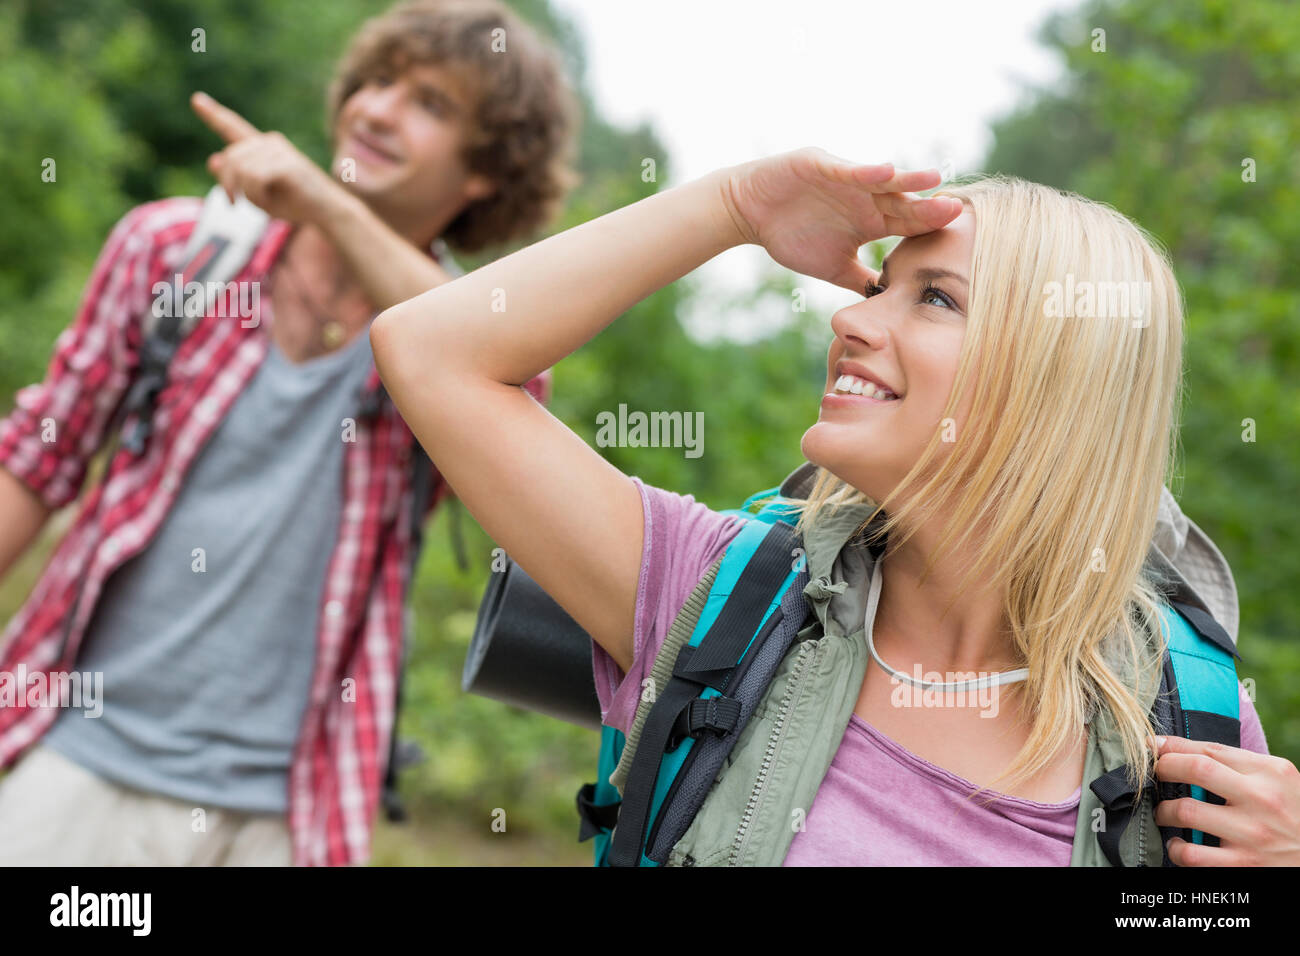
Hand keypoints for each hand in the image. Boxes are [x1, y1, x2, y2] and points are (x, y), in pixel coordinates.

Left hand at [191, 91, 344, 223]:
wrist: (328, 212)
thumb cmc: (296, 204)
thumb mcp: (258, 193)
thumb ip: (236, 178)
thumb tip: (214, 160)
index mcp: (263, 148)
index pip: (233, 128)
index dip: (213, 115)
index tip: (196, 100)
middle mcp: (269, 142)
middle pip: (230, 157)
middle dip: (228, 184)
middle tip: (234, 204)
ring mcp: (278, 150)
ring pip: (240, 169)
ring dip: (246, 193)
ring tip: (263, 203)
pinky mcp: (286, 163)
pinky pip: (254, 178)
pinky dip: (256, 196)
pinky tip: (269, 202)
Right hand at [716, 147, 961, 293]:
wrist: (749, 214)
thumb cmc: (790, 236)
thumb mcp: (832, 267)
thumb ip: (861, 281)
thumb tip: (887, 306)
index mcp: (870, 221)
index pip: (907, 225)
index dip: (930, 230)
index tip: (960, 238)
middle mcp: (865, 197)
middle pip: (903, 202)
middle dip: (928, 206)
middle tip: (958, 211)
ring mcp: (846, 179)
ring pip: (882, 180)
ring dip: (907, 180)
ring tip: (932, 180)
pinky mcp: (821, 164)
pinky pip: (846, 169)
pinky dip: (864, 171)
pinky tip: (885, 172)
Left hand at [1152, 734, 1299, 864]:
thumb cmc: (1292, 814)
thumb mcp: (1278, 780)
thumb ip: (1240, 765)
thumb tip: (1182, 750)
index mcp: (1271, 772)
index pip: (1210, 749)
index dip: (1173, 746)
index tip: (1153, 747)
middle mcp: (1262, 799)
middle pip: (1195, 769)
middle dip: (1163, 768)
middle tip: (1153, 775)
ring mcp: (1252, 834)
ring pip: (1185, 811)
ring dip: (1163, 811)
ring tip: (1164, 813)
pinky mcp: (1244, 865)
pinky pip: (1191, 853)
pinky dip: (1175, 848)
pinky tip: (1178, 844)